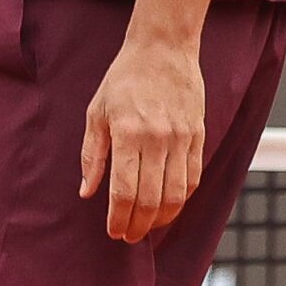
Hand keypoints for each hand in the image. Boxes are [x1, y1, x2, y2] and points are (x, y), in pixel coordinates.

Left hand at [80, 37, 204, 243]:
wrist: (162, 49)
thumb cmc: (124, 79)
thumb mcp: (97, 112)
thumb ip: (91, 154)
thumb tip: (87, 192)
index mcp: (127, 133)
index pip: (125, 191)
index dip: (119, 218)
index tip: (113, 231)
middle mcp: (157, 139)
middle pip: (151, 199)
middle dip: (139, 225)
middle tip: (128, 236)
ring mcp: (181, 138)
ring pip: (176, 194)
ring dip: (162, 218)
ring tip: (148, 226)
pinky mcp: (198, 136)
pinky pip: (193, 178)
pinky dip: (182, 199)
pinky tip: (168, 205)